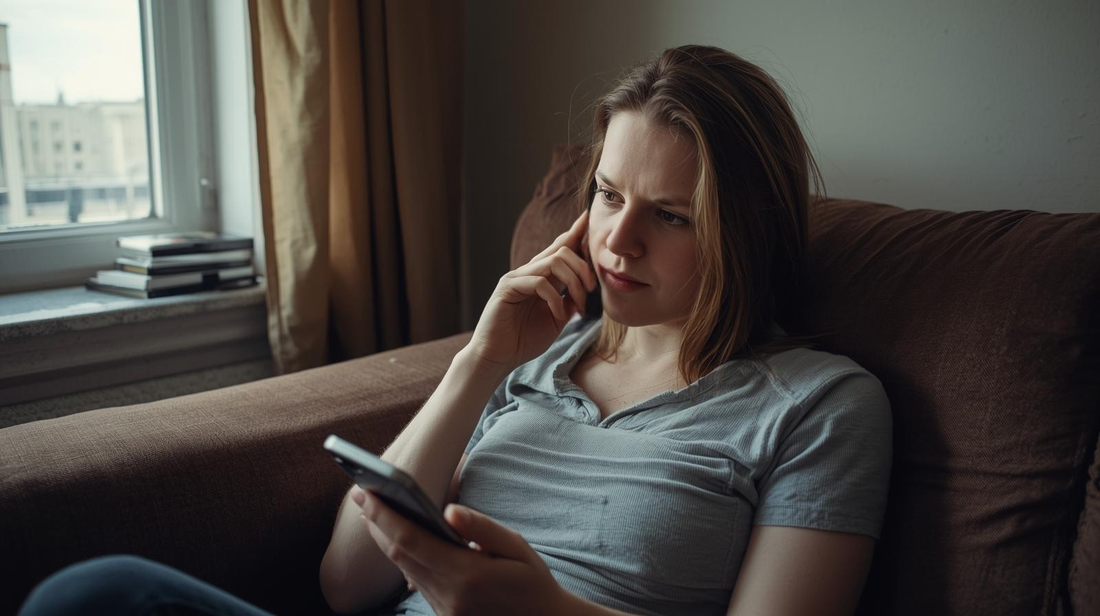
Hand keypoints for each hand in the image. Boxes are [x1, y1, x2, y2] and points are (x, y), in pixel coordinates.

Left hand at [355, 488, 568, 615]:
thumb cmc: (531, 579)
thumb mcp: (516, 547)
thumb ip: (482, 527)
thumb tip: (449, 510)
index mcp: (468, 574)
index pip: (412, 540)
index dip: (384, 516)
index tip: (366, 491)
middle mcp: (449, 594)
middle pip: (399, 554)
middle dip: (376, 523)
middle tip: (360, 492)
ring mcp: (444, 608)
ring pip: (403, 568)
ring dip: (385, 539)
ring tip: (374, 510)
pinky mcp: (443, 614)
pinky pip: (415, 581)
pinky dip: (402, 555)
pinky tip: (398, 537)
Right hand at [466, 210, 596, 372]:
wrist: (497, 358)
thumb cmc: (523, 340)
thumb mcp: (555, 319)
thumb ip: (568, 301)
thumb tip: (584, 290)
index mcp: (540, 276)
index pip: (560, 247)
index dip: (575, 231)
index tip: (590, 218)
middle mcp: (528, 272)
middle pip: (563, 249)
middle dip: (584, 267)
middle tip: (591, 291)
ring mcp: (516, 278)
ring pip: (554, 261)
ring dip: (574, 283)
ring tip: (580, 307)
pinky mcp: (508, 288)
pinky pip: (539, 282)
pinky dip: (555, 299)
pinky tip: (559, 315)